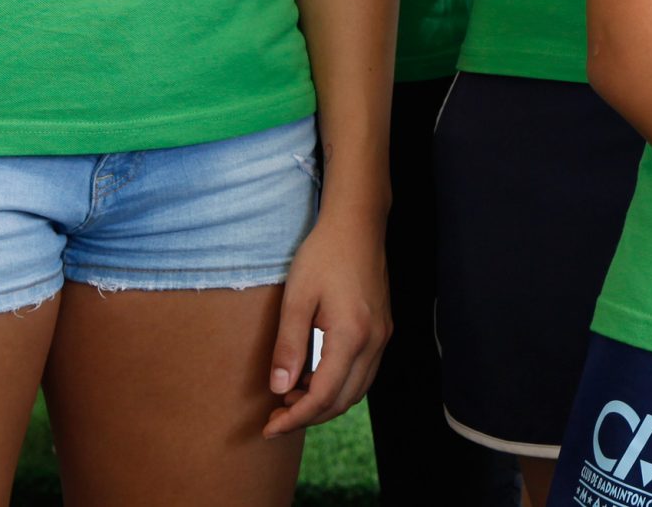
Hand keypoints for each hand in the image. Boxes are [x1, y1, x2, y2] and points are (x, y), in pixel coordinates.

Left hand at [262, 211, 389, 436]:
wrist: (358, 224)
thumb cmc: (324, 254)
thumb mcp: (296, 298)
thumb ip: (289, 346)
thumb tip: (279, 388)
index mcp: (352, 335)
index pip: (324, 395)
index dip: (295, 418)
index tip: (269, 427)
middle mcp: (374, 341)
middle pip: (344, 400)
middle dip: (309, 416)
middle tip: (276, 417)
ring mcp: (382, 335)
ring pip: (357, 390)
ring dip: (325, 403)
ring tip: (291, 398)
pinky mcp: (382, 328)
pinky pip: (364, 372)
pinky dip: (340, 386)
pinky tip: (314, 377)